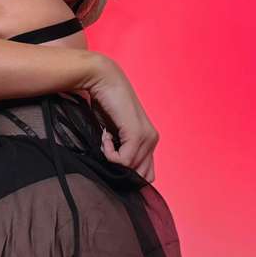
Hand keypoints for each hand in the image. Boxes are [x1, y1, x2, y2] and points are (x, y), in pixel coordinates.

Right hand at [76, 54, 157, 182]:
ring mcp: (147, 137)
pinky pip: (124, 161)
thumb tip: (117, 173)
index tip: (110, 154)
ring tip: (106, 138)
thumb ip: (120, 150)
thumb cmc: (103, 105)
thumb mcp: (113, 134)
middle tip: (108, 146)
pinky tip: (105, 136)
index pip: (145, 174)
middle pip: (140, 175)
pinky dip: (109, 153)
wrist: (102, 80)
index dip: (126, 172)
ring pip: (131, 169)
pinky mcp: (137, 134)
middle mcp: (153, 139)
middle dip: (120, 168)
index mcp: (149, 140)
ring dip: (113, 159)